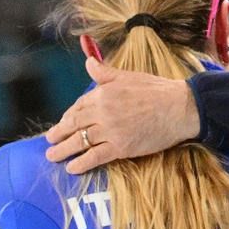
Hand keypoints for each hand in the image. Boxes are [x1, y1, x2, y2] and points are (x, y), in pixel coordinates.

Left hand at [44, 57, 199, 173]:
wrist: (180, 108)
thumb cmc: (157, 90)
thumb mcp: (128, 76)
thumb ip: (105, 72)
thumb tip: (88, 61)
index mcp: (103, 93)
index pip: (78, 106)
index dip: (68, 116)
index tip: (63, 123)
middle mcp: (102, 112)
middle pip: (74, 125)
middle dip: (58, 134)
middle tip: (49, 141)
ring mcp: (111, 131)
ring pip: (81, 141)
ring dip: (64, 150)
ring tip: (52, 156)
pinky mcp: (121, 147)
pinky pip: (96, 156)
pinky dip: (82, 163)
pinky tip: (72, 168)